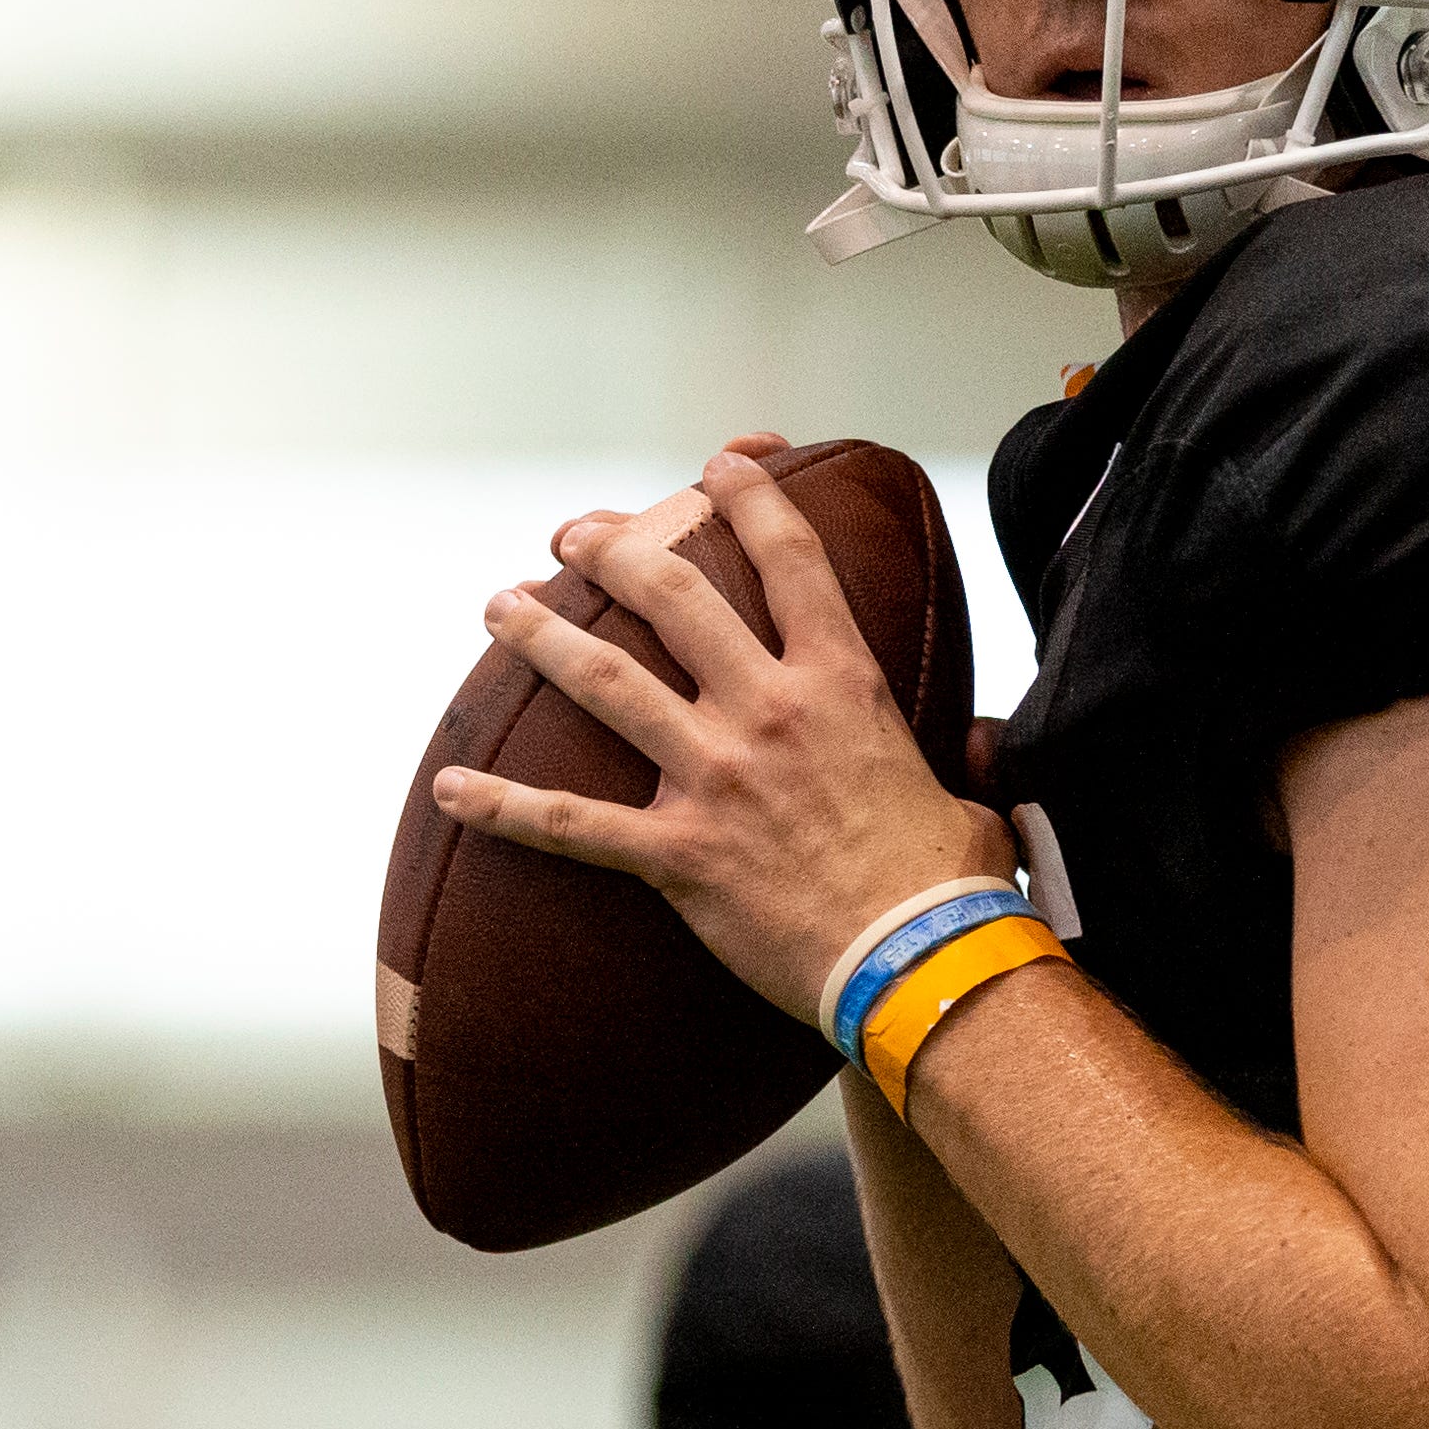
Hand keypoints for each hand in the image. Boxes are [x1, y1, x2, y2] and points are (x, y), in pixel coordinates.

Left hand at [437, 441, 1013, 1020]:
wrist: (922, 962)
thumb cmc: (954, 884)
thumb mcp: (973, 788)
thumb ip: (961, 747)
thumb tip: (980, 739)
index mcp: (841, 684)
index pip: (791, 560)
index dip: (749, 498)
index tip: (715, 467)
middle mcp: (769, 713)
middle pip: (676, 598)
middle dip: (615, 550)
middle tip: (574, 534)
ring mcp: (715, 779)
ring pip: (607, 683)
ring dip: (544, 636)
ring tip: (500, 604)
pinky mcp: (677, 854)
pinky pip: (570, 824)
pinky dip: (502, 807)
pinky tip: (448, 787)